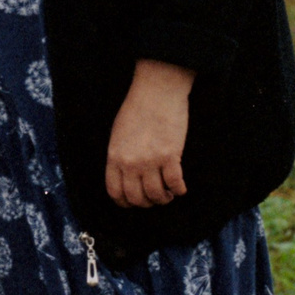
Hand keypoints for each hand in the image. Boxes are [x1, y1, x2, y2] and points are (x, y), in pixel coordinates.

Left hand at [105, 59, 194, 208]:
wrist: (156, 91)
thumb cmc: (137, 108)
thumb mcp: (118, 134)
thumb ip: (120, 156)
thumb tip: (126, 176)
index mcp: (115, 156)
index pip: (115, 192)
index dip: (125, 202)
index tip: (134, 202)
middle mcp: (131, 162)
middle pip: (136, 198)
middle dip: (146, 203)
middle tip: (154, 198)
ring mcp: (151, 161)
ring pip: (156, 195)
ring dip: (163, 198)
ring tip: (168, 194)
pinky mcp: (171, 156)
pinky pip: (175, 184)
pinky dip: (179, 190)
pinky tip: (180, 188)